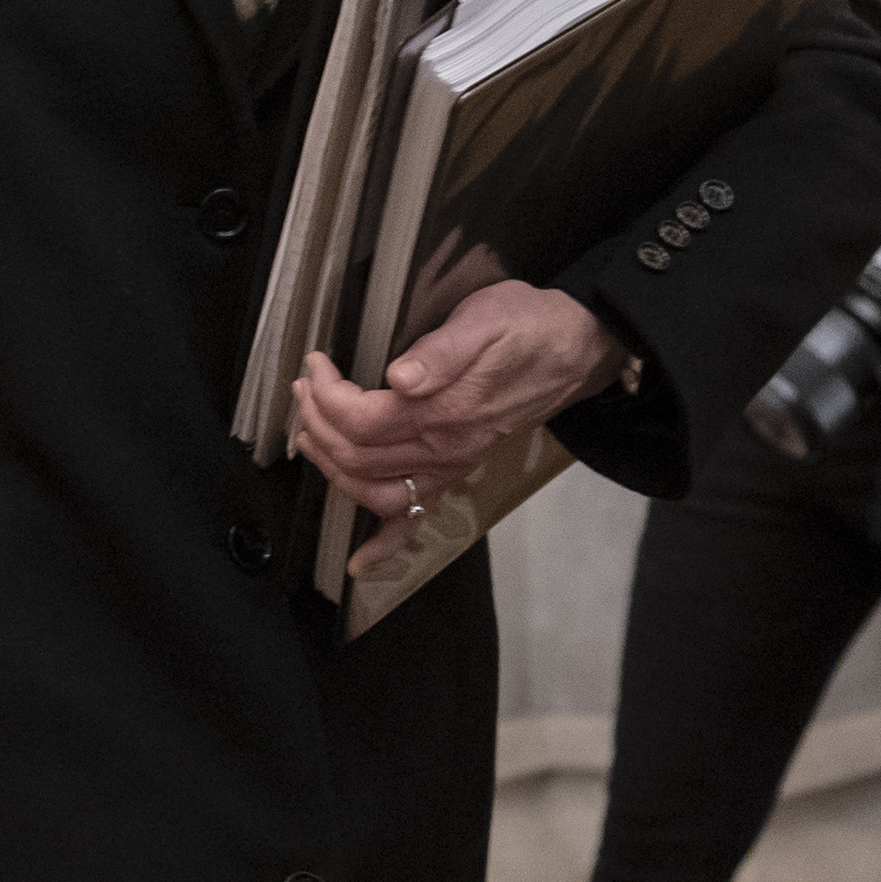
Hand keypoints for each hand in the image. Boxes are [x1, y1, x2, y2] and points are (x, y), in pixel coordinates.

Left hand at [294, 282, 631, 568]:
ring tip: (310, 433)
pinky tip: (360, 562)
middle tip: (305, 387)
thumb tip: (401, 378)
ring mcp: (451, 466)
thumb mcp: (487, 319)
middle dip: (317, 422)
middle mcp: (446, 448)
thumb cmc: (529, 327)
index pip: (361, 418)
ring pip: (373, 489)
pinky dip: (385, 546)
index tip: (315, 363)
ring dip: (331, 467)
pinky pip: (418, 521)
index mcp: (447, 410)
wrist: (575, 350)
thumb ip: (443, 351)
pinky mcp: (456, 472)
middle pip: (357, 455)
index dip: (326, 393)